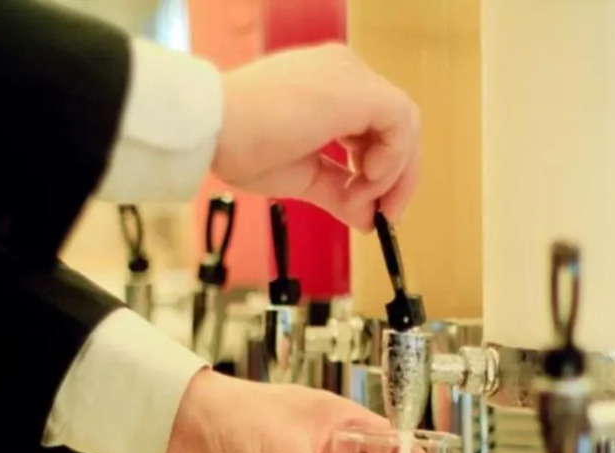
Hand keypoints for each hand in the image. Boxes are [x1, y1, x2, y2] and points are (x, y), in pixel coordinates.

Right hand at [212, 43, 420, 229]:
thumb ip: (340, 193)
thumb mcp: (302, 175)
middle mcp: (344, 73)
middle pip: (396, 125)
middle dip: (397, 177)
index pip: (377, 126)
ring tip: (361, 199)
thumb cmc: (239, 143)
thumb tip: (369, 219)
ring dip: (392, 173)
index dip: (383, 170)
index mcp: (329, 86)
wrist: (211, 128)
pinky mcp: (357, 88)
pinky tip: (364, 179)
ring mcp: (350, 76)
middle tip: (384, 216)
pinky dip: (391, 160)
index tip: (375, 208)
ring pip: (404, 124)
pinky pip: (400, 124)